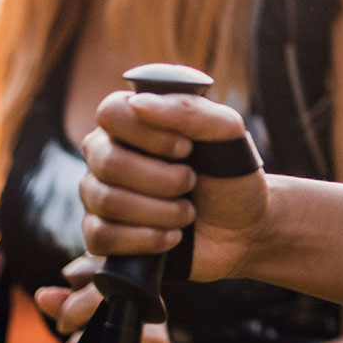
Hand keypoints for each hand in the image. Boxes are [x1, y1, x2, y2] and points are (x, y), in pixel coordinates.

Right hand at [80, 89, 267, 281]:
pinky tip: (170, 237)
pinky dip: (144, 239)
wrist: (243, 229)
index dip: (149, 134)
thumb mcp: (226, 133)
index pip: (111, 112)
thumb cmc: (231, 174)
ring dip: (159, 211)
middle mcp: (108, 153)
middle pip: (107, 161)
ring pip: (106, 200)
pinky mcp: (102, 235)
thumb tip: (138, 103)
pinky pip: (99, 237)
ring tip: (187, 213)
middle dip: (162, 179)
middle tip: (190, 183)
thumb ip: (189, 110)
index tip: (186, 148)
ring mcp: (100, 195)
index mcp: (134, 120)